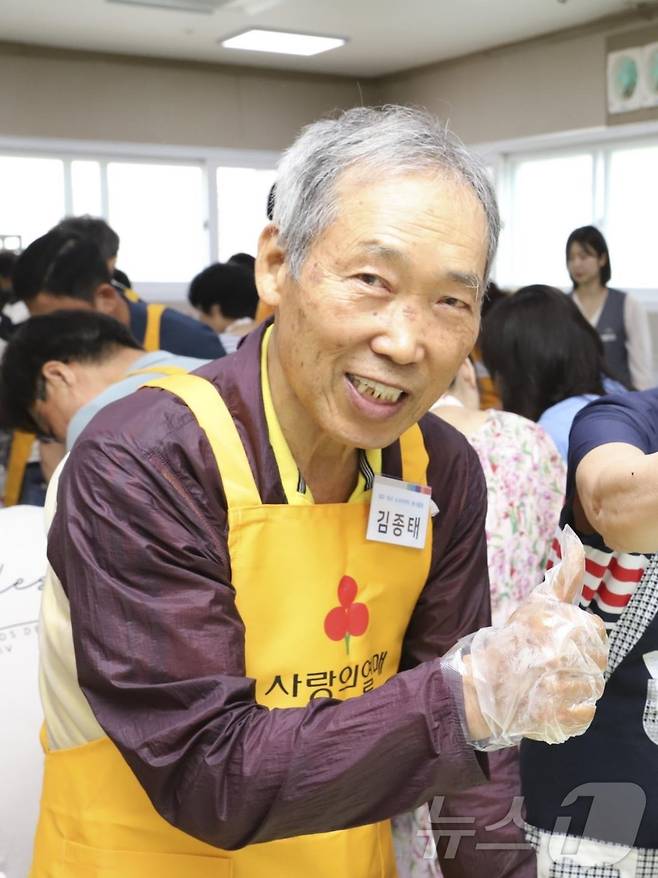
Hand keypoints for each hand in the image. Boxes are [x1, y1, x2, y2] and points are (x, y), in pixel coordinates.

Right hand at [446, 527, 607, 749]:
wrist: (480, 689)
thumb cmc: (511, 642)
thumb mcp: (537, 603)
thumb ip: (564, 575)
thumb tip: (573, 535)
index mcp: (555, 623)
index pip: (596, 629)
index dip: (581, 635)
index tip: (559, 641)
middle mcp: (558, 653)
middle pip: (598, 659)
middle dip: (580, 661)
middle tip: (552, 664)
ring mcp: (559, 688)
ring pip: (594, 686)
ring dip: (576, 686)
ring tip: (550, 682)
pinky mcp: (558, 717)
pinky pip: (587, 713)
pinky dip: (573, 711)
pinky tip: (552, 701)